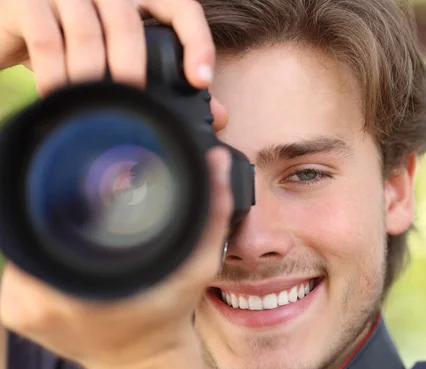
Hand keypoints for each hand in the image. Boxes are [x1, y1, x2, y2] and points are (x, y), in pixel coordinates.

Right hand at [0, 0, 227, 128]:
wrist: (8, 23)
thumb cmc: (74, 44)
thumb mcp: (120, 58)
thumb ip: (166, 79)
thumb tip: (218, 115)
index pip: (181, 7)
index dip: (197, 42)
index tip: (200, 81)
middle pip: (129, 22)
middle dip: (132, 69)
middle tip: (130, 102)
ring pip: (87, 32)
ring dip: (91, 77)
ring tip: (92, 106)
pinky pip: (46, 37)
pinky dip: (55, 73)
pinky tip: (59, 96)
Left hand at [0, 147, 232, 368]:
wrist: (143, 361)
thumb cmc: (168, 313)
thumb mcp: (199, 264)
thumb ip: (213, 212)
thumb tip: (214, 160)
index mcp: (87, 289)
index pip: (58, 218)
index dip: (72, 198)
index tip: (91, 197)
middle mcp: (45, 300)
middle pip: (38, 226)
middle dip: (61, 215)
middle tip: (91, 221)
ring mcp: (22, 309)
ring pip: (25, 245)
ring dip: (48, 236)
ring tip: (82, 244)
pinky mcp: (14, 314)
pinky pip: (19, 267)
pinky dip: (39, 257)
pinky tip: (67, 263)